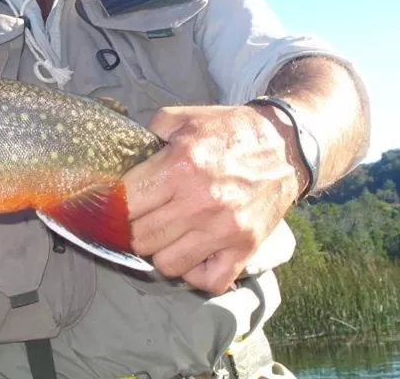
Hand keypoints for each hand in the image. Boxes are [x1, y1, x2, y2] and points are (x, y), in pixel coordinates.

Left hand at [123, 104, 302, 293]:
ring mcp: (224, 229)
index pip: (127, 202)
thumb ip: (148, 134)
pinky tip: (191, 252)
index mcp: (181, 165)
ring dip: (160, 251)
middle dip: (133, 229)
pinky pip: (208, 281)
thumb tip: (121, 160)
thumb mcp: (183, 118)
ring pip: (167, 263)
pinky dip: (194, 272)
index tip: (114, 204)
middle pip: (142, 237)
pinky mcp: (245, 248)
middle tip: (140, 219)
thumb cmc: (229, 131)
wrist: (285, 145)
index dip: (114, 205)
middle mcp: (200, 201)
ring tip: (165, 234)